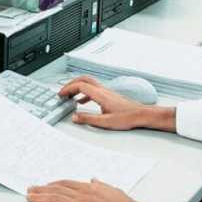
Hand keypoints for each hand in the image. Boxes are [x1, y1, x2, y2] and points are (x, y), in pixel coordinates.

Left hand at [28, 179, 147, 201]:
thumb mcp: (113, 191)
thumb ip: (101, 185)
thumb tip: (94, 179)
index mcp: (90, 187)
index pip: (67, 183)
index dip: (54, 184)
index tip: (45, 185)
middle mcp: (83, 194)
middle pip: (58, 189)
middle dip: (42, 189)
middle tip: (31, 189)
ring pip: (55, 198)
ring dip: (40, 197)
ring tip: (29, 197)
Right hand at [59, 76, 175, 131]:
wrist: (141, 114)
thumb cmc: (127, 117)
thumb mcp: (105, 122)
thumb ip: (88, 119)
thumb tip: (75, 117)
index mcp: (100, 95)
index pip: (80, 85)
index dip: (68, 88)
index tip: (61, 94)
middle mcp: (103, 90)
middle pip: (84, 79)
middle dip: (71, 83)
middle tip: (62, 92)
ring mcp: (106, 91)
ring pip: (89, 83)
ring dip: (77, 86)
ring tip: (69, 96)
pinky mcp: (109, 95)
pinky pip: (94, 89)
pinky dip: (84, 93)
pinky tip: (82, 102)